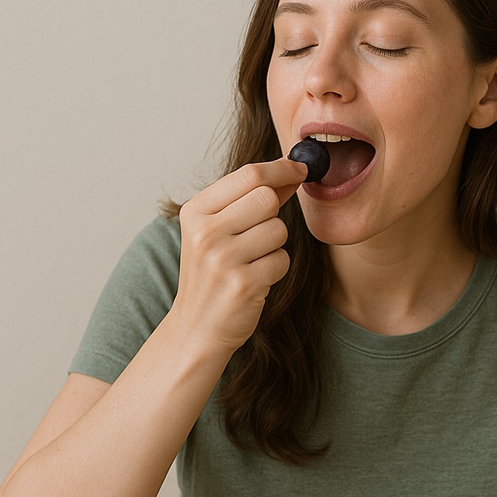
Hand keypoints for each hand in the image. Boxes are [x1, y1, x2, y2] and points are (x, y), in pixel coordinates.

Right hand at [170, 158, 307, 353]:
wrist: (197, 327)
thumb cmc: (212, 274)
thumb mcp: (217, 230)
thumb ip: (250, 199)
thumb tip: (292, 171)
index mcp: (196, 212)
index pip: (249, 175)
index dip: (281, 169)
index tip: (300, 169)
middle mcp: (206, 232)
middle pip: (267, 198)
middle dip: (272, 215)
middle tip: (257, 237)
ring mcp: (223, 258)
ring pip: (279, 230)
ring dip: (274, 246)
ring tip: (251, 262)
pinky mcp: (244, 283)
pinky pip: (282, 260)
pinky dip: (275, 269)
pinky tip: (254, 280)